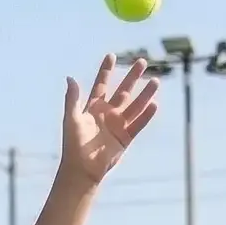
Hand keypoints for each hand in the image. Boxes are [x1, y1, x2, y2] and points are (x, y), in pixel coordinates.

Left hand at [59, 56, 158, 184]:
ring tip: (155, 81)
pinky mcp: (125, 138)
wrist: (82, 169)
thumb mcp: (71, 118)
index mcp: (93, 108)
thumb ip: (72, 98)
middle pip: (123, 91)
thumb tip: (70, 78)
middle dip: (132, 76)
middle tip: (142, 62)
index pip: (101, 85)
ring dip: (145, 94)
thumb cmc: (73, 145)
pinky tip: (154, 104)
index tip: (111, 56)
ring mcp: (118, 126)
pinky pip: (138, 124)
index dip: (106, 71)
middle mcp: (108, 114)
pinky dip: (146, 116)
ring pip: (135, 106)